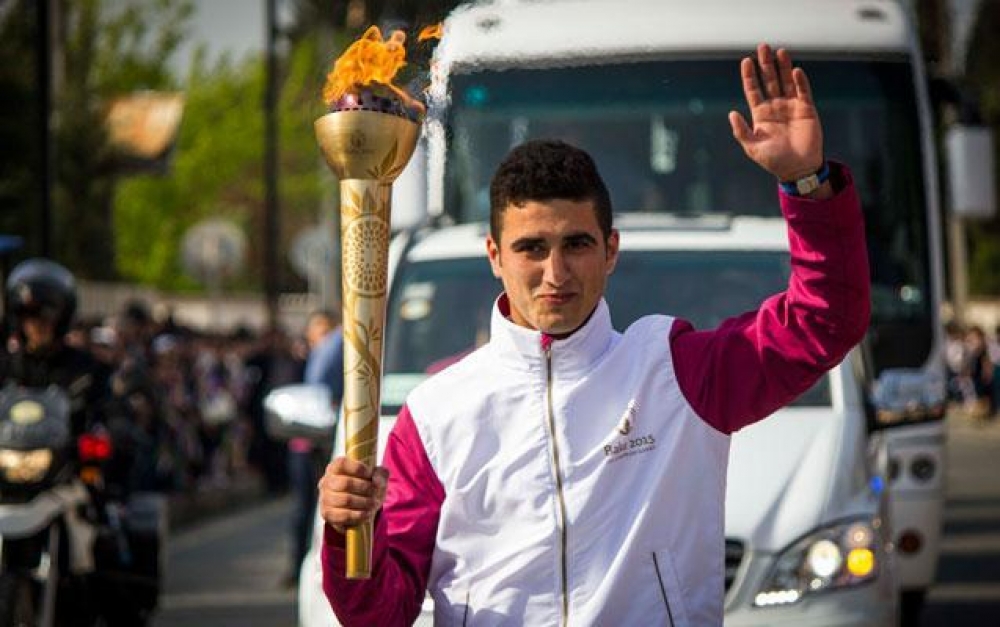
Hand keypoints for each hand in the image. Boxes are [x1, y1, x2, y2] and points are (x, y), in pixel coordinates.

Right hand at [318, 457, 388, 533]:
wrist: (358, 507)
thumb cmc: (366, 486)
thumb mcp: (376, 476)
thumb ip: (380, 474)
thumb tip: (376, 481)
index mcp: (336, 467)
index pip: (342, 463)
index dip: (358, 468)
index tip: (370, 474)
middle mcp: (327, 481)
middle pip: (345, 483)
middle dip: (364, 488)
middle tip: (374, 492)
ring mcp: (325, 498)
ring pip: (345, 500)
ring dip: (363, 502)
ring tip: (373, 504)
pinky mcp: (327, 514)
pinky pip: (343, 515)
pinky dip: (358, 515)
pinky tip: (366, 514)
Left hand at [729, 44, 823, 182]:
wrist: (798, 169)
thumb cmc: (774, 161)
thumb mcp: (753, 148)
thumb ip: (741, 131)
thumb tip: (732, 113)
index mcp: (760, 114)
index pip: (753, 90)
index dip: (750, 76)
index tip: (745, 62)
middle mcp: (775, 106)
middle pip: (769, 80)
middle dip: (765, 64)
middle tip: (762, 47)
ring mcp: (791, 106)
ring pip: (786, 81)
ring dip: (782, 67)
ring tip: (779, 51)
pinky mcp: (806, 109)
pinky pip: (802, 91)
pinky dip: (799, 81)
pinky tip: (795, 70)